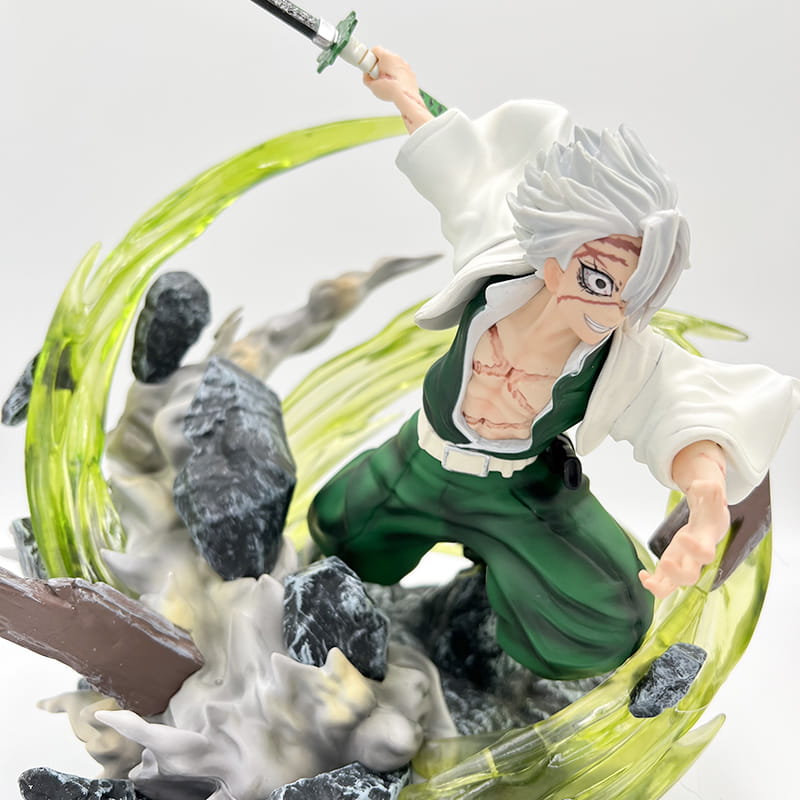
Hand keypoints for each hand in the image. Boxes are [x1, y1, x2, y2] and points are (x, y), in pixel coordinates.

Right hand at [362, 47, 419, 101]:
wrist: (407, 98)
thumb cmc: (391, 90)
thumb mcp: (372, 86)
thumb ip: (367, 78)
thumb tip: (367, 75)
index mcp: (387, 57)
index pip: (375, 50)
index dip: (371, 59)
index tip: (370, 68)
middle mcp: (397, 58)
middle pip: (385, 57)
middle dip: (380, 66)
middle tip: (378, 77)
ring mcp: (405, 65)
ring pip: (394, 64)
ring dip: (390, 71)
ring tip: (388, 84)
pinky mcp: (411, 73)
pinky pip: (402, 72)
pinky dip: (398, 77)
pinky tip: (396, 87)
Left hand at [639, 479, 729, 597]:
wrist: (708, 524)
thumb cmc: (709, 511)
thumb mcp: (711, 497)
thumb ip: (709, 490)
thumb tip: (704, 485)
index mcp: (706, 543)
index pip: (706, 554)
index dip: (696, 549)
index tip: (683, 536)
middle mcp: (694, 559)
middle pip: (691, 578)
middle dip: (677, 573)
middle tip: (665, 561)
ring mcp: (682, 565)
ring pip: (674, 586)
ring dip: (661, 587)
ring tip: (646, 579)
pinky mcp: (670, 567)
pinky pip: (662, 584)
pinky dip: (651, 583)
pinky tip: (641, 574)